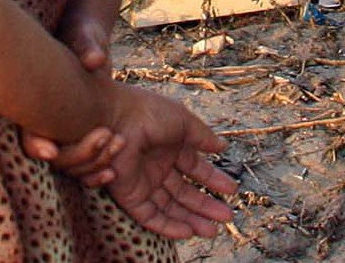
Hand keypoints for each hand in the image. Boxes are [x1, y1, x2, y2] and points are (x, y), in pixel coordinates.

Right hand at [18, 8, 118, 182]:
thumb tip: (95, 60)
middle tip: (104, 135)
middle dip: (76, 153)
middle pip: (52, 154)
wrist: (91, 43)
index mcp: (38, 100)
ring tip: (118, 141)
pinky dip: (97, 169)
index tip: (52, 151)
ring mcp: (65, 131)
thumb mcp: (85, 38)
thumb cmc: (82, 37)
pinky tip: (113, 170)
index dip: (37, 143)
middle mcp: (47, 120)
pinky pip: (85, 163)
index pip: (28, 130)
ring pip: (69, 164)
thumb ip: (87, 47)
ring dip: (92, 161)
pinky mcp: (82, 135)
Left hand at [95, 83, 237, 239]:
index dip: (212, 180)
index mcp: (169, 146)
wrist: (113, 118)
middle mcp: (157, 166)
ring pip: (170, 207)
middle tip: (226, 217)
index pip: (194, 168)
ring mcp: (143, 182)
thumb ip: (202, 136)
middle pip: (184, 192)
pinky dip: (168, 226)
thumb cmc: (147, 112)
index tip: (231, 191)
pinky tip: (188, 231)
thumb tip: (222, 146)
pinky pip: (150, 216)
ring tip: (212, 230)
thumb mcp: (182, 120)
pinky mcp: (129, 195)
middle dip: (205, 205)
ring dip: (191, 220)